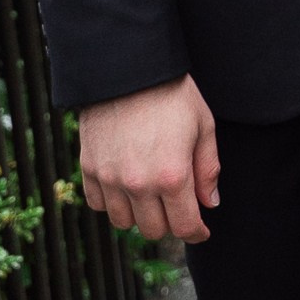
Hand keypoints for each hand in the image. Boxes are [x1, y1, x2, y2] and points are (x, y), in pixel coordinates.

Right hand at [78, 75, 219, 244]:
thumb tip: (210, 203)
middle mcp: (138, 184)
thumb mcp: (202, 124)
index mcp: (172, 175)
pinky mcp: (89, 169)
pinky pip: (99, 205)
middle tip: (176, 202)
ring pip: (124, 223)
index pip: (185, 225)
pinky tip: (125, 184)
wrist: (128, 67)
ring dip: (140, 214)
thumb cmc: (172, 93)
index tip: (201, 230)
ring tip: (150, 192)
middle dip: (170, 221)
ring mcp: (110, 179)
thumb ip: (208, 168)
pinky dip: (113, 202)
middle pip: (154, 230)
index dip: (197, 232)